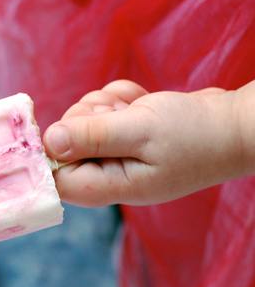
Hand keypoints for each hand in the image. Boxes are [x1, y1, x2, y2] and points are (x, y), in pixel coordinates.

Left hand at [43, 80, 254, 206]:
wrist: (235, 125)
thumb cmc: (195, 133)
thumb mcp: (140, 130)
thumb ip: (93, 137)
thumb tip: (50, 141)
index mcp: (110, 186)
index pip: (57, 179)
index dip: (55, 148)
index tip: (75, 122)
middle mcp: (108, 175)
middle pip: (65, 145)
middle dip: (86, 116)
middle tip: (116, 111)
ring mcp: (116, 156)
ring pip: (82, 122)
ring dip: (104, 104)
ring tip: (134, 108)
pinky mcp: (124, 138)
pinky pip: (102, 111)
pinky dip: (118, 100)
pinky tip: (140, 103)